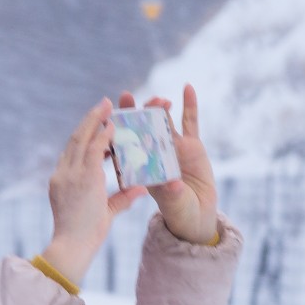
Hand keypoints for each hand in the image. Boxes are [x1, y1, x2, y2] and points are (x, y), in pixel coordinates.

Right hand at [41, 98, 147, 286]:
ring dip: (94, 120)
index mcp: (63, 181)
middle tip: (102, 105)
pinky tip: (113, 126)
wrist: (72, 247)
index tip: (98, 126)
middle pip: (75, 139)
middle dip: (89, 120)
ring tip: (107, 105)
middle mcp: (63, 173)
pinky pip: (93, 149)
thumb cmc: (84, 236)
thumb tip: (140, 189)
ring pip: (81, 138)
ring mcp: (70, 174)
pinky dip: (102, 136)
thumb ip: (122, 199)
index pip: (74, 151)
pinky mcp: (83, 178)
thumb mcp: (105, 213)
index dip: (85, 136)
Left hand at [118, 84, 218, 244]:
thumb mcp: (171, 205)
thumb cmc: (178, 212)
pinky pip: (191, 121)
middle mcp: (154, 154)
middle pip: (140, 128)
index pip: (123, 145)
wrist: (197, 216)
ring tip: (159, 99)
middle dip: (133, 112)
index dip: (115, 130)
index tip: (107, 117)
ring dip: (158, 107)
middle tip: (125, 96)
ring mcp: (173, 147)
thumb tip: (169, 184)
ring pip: (163, 121)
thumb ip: (162, 195)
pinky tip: (187, 88)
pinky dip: (190, 105)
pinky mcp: (193, 145)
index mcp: (140, 167)